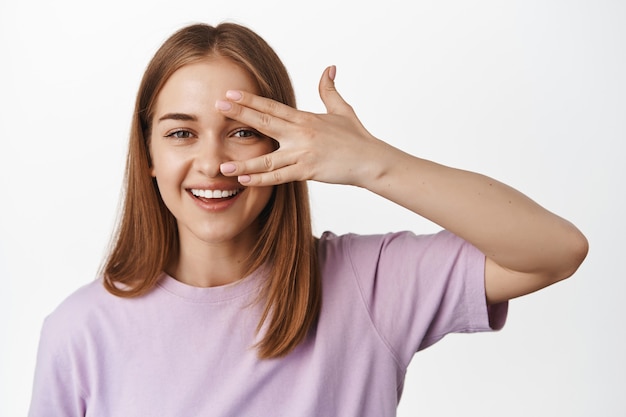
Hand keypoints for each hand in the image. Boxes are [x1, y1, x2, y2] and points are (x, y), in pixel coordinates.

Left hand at [215, 66, 384, 186]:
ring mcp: (303, 153)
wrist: (370, 160)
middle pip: (264, 123)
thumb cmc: (356, 137)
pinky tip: (245, 180)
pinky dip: (261, 178)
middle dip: (239, 115)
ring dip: (244, 161)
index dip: (250, 100)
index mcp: (305, 118)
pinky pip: (279, 176)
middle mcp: (301, 133)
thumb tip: (329, 68)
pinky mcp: (308, 171)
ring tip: (222, 164)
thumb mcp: (342, 109)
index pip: (272, 107)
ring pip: (267, 158)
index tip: (230, 94)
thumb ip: (329, 90)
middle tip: (217, 108)